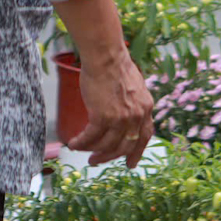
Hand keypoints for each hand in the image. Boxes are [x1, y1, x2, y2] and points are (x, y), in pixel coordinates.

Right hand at [69, 49, 154, 167]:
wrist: (106, 56)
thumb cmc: (116, 65)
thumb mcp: (135, 86)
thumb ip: (134, 103)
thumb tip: (125, 114)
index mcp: (146, 107)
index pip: (144, 136)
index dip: (137, 152)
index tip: (130, 163)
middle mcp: (136, 116)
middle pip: (125, 145)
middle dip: (110, 156)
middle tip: (97, 160)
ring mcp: (121, 118)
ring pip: (107, 145)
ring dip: (94, 152)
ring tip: (84, 154)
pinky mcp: (103, 116)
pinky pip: (91, 137)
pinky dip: (81, 143)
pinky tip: (74, 144)